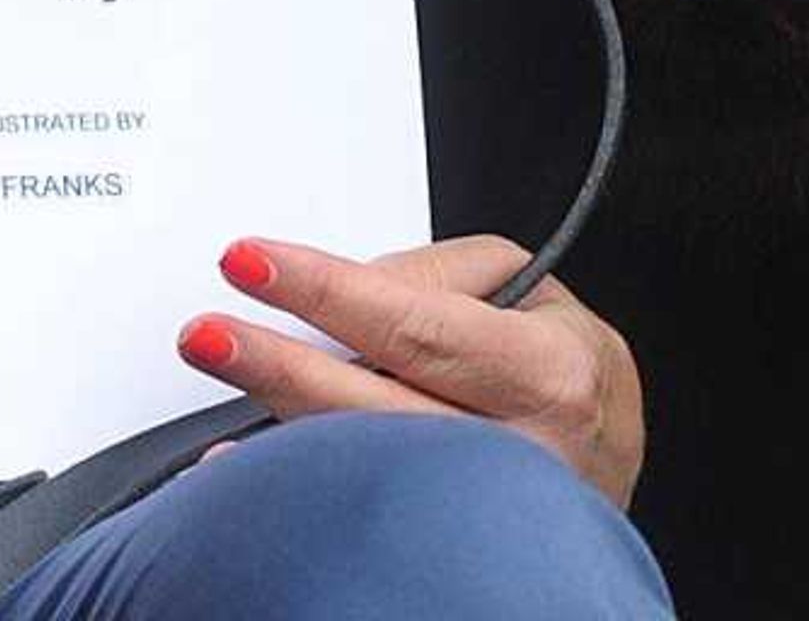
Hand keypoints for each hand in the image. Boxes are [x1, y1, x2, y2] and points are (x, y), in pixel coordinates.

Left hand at [177, 234, 643, 508]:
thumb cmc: (566, 377)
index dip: (327, 291)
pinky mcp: (448, 545)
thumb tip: (338, 293)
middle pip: (378, 408)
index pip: (417, 326)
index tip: (252, 263)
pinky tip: (248, 465)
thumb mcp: (531, 298)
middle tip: (208, 335)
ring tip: (221, 382)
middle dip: (281, 365)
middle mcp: (520, 453)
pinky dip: (299, 487)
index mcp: (551, 374)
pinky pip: (362, 511)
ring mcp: (483, 512)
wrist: (601, 469)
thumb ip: (436, 282)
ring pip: (366, 465)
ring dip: (276, 429)